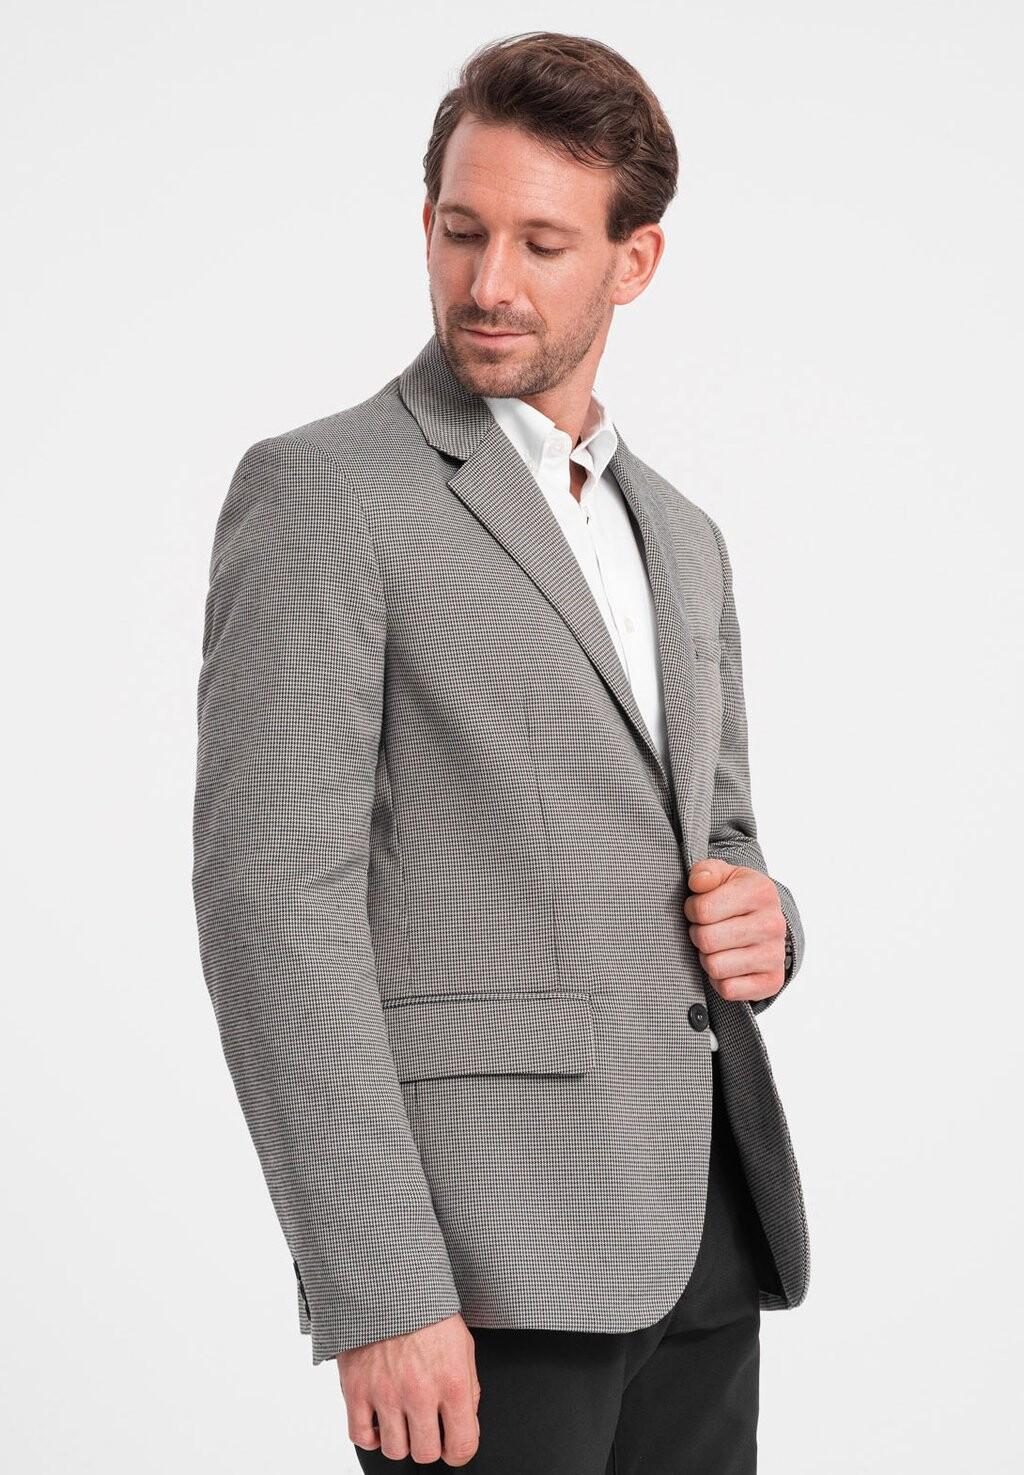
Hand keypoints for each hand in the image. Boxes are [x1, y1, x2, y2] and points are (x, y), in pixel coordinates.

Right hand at [338, 1312, 481, 1465]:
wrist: (389, 1283)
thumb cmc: (427, 1310)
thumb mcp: (463, 1344)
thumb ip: (469, 1387)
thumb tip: (466, 1420)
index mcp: (451, 1381)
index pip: (462, 1445)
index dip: (460, 1451)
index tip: (455, 1445)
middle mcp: (419, 1392)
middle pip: (426, 1453)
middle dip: (430, 1444)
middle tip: (427, 1427)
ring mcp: (385, 1393)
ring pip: (394, 1450)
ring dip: (401, 1439)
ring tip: (403, 1418)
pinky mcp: (357, 1388)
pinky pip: (360, 1436)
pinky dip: (370, 1435)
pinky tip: (379, 1419)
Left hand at [684, 859, 786, 1005]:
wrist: (766, 923)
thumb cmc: (737, 897)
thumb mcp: (723, 875)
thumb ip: (705, 871)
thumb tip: (698, 883)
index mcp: (760, 891)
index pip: (702, 910)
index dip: (692, 910)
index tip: (699, 909)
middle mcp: (773, 923)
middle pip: (706, 940)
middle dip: (698, 934)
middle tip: (707, 929)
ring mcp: (775, 954)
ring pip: (715, 966)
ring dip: (707, 958)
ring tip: (717, 946)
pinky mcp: (772, 981)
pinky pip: (728, 989)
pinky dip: (720, 980)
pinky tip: (728, 965)